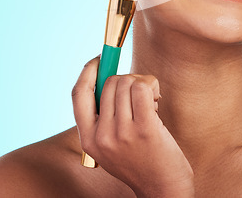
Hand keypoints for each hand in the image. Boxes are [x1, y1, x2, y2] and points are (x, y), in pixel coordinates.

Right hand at [72, 56, 194, 197]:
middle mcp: (101, 136)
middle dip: (129, 79)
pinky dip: (152, 87)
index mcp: (88, 139)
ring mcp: (122, 133)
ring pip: (128, 82)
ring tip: (149, 104)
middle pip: (110, 82)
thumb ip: (104, 116)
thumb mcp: (110, 144)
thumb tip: (108, 74)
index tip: (100, 58)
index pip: (78, 94)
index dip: (88, 70)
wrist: (163, 188)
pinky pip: (143, 88)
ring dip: (143, 84)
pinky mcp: (145, 129)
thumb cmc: (140, 159)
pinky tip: (156, 103)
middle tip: (141, 96)